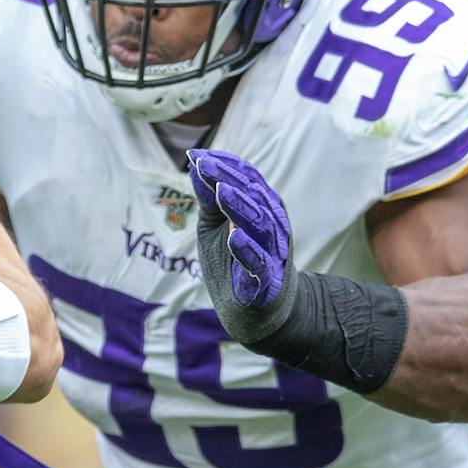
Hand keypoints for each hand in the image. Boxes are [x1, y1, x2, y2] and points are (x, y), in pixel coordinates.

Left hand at [187, 149, 295, 341]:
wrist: (254, 312)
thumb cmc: (233, 263)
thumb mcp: (214, 227)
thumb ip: (209, 198)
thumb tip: (196, 162)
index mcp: (261, 209)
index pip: (247, 180)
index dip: (225, 165)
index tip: (197, 155)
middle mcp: (271, 226)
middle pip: (255, 198)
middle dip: (229, 179)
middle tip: (206, 165)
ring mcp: (271, 254)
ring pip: (260, 226)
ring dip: (240, 208)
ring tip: (221, 192)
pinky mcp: (267, 282)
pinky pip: (260, 264)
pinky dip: (248, 251)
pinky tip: (234, 238)